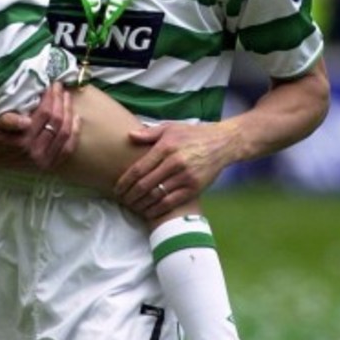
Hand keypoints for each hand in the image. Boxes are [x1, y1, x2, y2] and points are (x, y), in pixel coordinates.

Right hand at [0, 82, 78, 171]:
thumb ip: (7, 121)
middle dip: (61, 101)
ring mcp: (44, 160)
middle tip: (60, 87)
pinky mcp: (49, 165)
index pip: (44, 114)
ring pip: (65, 132)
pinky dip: (75, 133)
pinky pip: (68, 149)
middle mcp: (35, 152)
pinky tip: (76, 118)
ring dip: (69, 112)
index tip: (52, 84)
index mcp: (23, 140)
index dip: (50, 97)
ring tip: (67, 97)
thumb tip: (26, 122)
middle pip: (57, 121)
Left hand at [114, 121, 229, 221]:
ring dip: (141, 204)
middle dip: (130, 195)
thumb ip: (149, 133)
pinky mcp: (194, 188)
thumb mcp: (170, 127)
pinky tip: (149, 211)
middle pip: (145, 184)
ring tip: (133, 207)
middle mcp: (174, 162)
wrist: (222, 143)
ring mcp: (185, 177)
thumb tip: (129, 136)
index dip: (125, 181)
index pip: (138, 168)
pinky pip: (171, 203)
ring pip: (157, 196)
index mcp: (165, 147)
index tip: (117, 189)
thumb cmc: (192, 134)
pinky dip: (157, 210)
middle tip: (122, 200)